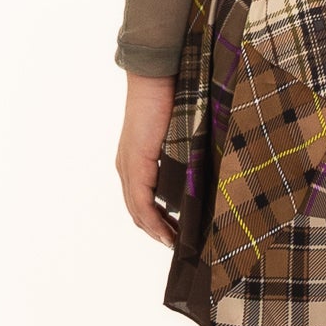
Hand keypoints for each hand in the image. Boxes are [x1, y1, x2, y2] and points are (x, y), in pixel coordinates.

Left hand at [116, 72, 179, 247]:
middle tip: (177, 246)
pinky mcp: (135, 163)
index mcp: (135, 161)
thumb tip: (199, 176)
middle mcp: (126, 167)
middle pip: (137, 211)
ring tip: (174, 244)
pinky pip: (141, 201)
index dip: (155, 222)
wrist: (156, 78)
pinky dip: (153, 219)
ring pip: (138, 210)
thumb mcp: (178, 137)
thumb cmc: (170, 100)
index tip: (174, 236)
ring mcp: (129, 166)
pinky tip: (166, 231)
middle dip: (157, 231)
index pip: (141, 201)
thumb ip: (182, 157)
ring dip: (156, 230)